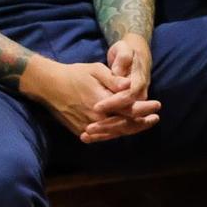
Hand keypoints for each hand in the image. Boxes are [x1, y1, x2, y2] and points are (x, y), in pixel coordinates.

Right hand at [22, 55, 159, 142]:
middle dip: (142, 123)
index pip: (130, 110)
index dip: (145, 109)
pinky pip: (102, 136)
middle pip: (125, 126)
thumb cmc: (74, 74)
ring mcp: (88, 127)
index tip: (157, 105)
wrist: (49, 85)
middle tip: (155, 118)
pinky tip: (123, 130)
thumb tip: (130, 85)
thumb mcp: (95, 70)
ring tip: (142, 125)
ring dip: (131, 130)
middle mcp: (96, 118)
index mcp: (102, 102)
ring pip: (115, 133)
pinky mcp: (81, 131)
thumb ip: (114, 80)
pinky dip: (115, 134)